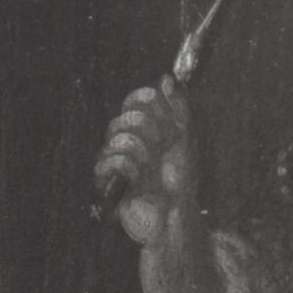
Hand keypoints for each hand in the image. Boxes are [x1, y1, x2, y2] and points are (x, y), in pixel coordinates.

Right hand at [94, 82, 198, 245]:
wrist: (175, 213)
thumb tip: (167, 78)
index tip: (161, 112)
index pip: (135, 99)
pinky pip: (109, 160)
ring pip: (117, 136)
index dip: (145, 100)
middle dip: (150, 131)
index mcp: (147, 129)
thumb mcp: (185, 140)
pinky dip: (127, 167)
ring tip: (149, 167)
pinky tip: (136, 178)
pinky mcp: (107, 180)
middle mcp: (130, 139)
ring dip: (140, 151)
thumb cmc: (181, 181)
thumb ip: (178, 108)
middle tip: (160, 149)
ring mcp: (117, 158)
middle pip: (127, 116)